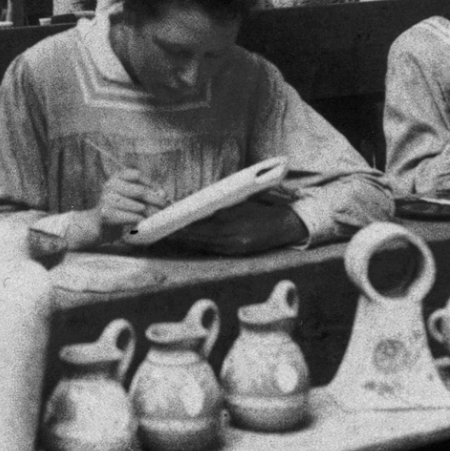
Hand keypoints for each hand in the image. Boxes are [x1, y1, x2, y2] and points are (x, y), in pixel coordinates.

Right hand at [99, 168, 167, 237]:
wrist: (96, 225)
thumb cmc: (117, 210)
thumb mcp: (129, 197)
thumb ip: (144, 193)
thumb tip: (163, 193)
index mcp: (115, 178)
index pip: (136, 175)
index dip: (151, 183)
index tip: (161, 192)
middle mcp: (110, 185)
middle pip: (140, 191)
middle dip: (156, 200)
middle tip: (165, 208)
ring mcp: (107, 199)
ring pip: (139, 206)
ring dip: (150, 213)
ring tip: (155, 217)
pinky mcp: (107, 213)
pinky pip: (132, 217)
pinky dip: (140, 221)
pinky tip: (142, 222)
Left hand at [171, 197, 307, 255]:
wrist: (290, 225)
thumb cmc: (267, 205)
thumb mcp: (246, 198)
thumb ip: (223, 200)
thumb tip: (196, 197)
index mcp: (238, 225)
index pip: (205, 225)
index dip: (185, 223)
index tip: (169, 218)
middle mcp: (235, 240)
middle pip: (200, 237)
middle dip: (179, 233)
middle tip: (160, 228)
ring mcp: (236, 248)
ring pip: (204, 244)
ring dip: (185, 240)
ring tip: (166, 234)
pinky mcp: (236, 252)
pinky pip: (212, 248)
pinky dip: (197, 243)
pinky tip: (184, 239)